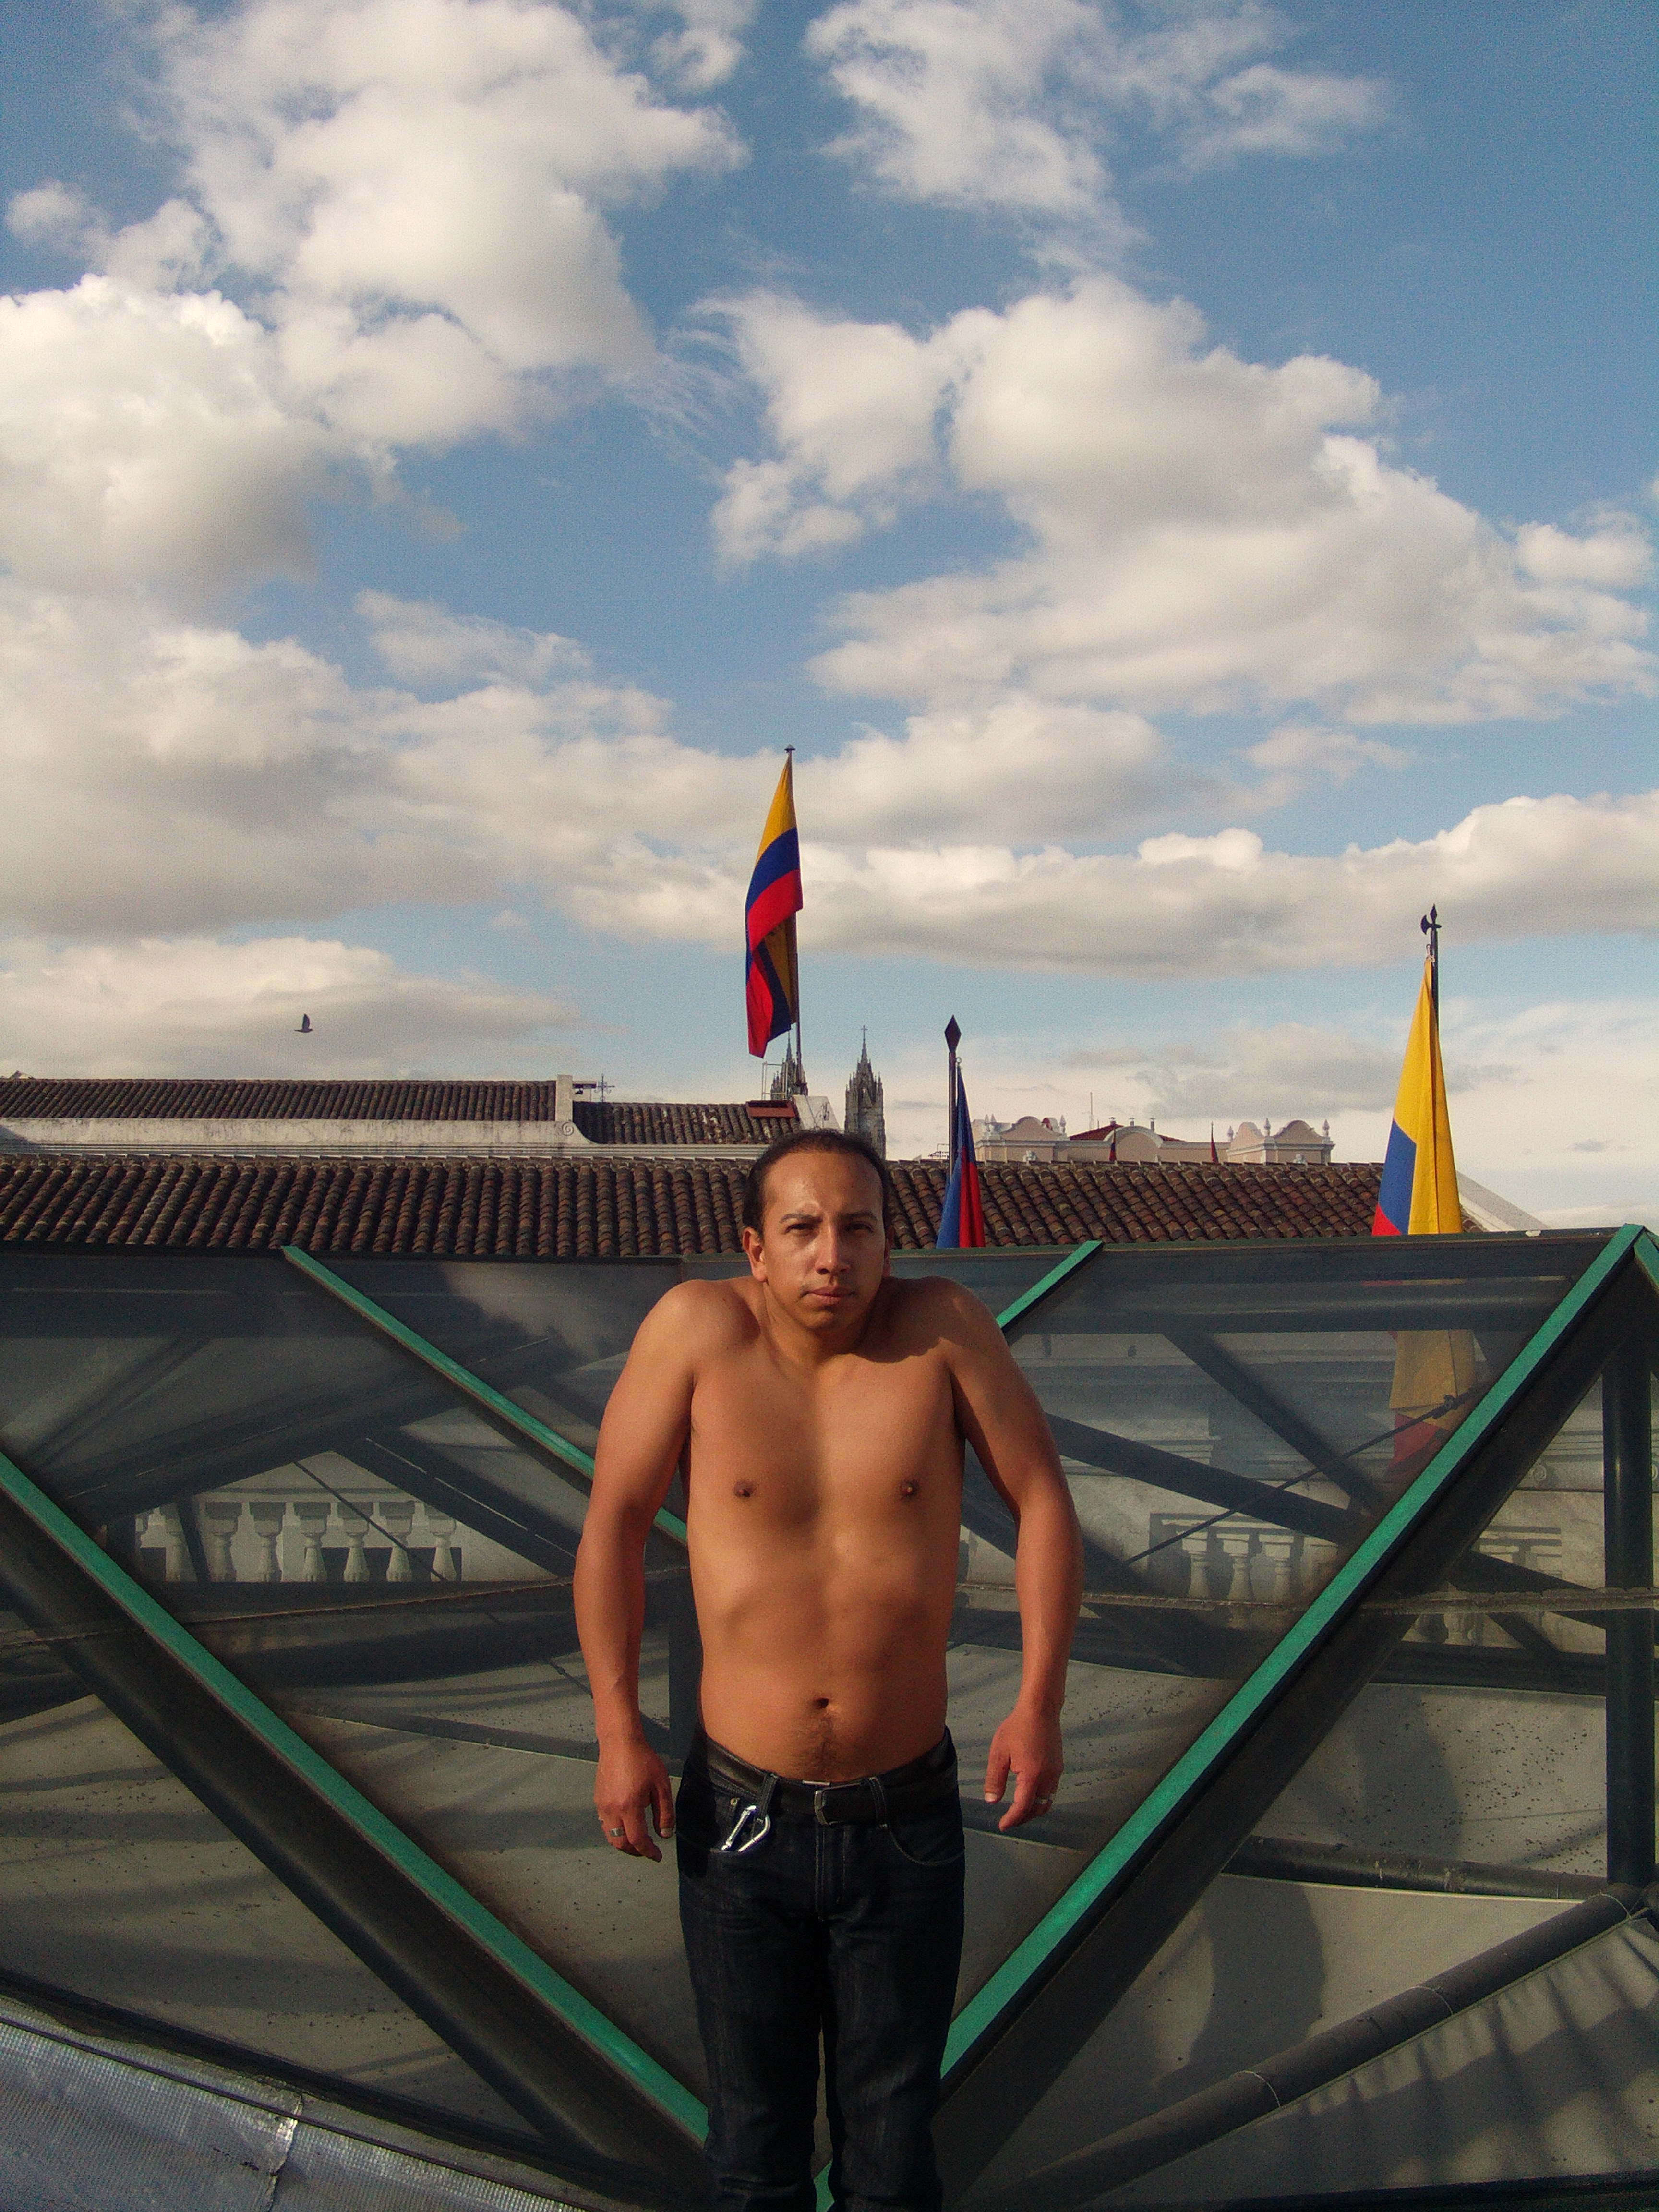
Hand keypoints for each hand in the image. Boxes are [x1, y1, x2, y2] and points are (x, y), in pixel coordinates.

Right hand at [594, 1736, 674, 1860]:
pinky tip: (626, 1824)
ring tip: (637, 1840)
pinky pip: (604, 1824)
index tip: (657, 1856)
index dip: (648, 1852)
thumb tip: (665, 1835)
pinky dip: (615, 1831)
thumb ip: (664, 1813)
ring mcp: (601, 1806)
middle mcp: (611, 1810)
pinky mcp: (597, 1799)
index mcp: (629, 1807)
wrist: (619, 1742)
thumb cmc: (643, 1761)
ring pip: (609, 1836)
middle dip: (634, 1851)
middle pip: (619, 1843)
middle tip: (647, 1849)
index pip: (637, 1840)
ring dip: (623, 1843)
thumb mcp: (661, 1785)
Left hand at [983, 1704, 1061, 1831]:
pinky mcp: (1058, 1766)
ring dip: (1034, 1810)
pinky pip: (1051, 1791)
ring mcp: (1056, 1772)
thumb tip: (992, 1801)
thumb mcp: (999, 1753)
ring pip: (1047, 1801)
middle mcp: (1048, 1778)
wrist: (1040, 1709)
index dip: (1012, 1819)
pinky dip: (1040, 1799)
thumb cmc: (1017, 1728)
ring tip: (1019, 1811)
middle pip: (1038, 1808)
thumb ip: (995, 1779)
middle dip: (1024, 1818)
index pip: (1023, 1807)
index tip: (1002, 1825)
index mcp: (1032, 1776)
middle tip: (1010, 1820)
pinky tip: (1029, 1793)